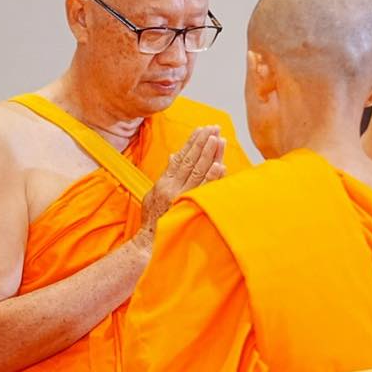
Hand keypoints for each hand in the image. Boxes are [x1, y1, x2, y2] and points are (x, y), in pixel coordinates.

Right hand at [134, 126, 225, 246]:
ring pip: (198, 171)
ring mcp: (181, 197)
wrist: (150, 243)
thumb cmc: (154, 219)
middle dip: (204, 142)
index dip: (192, 142)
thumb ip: (166, 174)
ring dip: (209, 154)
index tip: (202, 129)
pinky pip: (203, 190)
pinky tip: (220, 165)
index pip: (181, 157)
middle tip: (214, 128)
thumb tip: (174, 156)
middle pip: (191, 160)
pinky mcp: (189, 208)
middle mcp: (173, 187)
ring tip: (219, 139)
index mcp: (164, 182)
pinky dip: (212, 177)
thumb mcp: (154, 194)